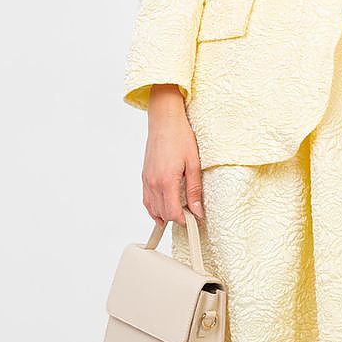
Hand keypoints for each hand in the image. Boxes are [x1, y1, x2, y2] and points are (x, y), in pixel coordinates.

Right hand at [142, 85, 204, 223]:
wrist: (164, 121)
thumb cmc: (180, 138)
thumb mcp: (194, 164)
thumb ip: (194, 190)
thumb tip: (197, 210)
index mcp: (166, 181)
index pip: (172, 212)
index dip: (183, 220)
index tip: (193, 220)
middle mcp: (153, 183)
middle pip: (161, 213)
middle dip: (175, 218)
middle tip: (189, 216)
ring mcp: (146, 180)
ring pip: (152, 208)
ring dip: (164, 214)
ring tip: (178, 214)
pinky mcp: (144, 176)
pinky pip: (146, 199)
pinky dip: (154, 207)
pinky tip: (162, 208)